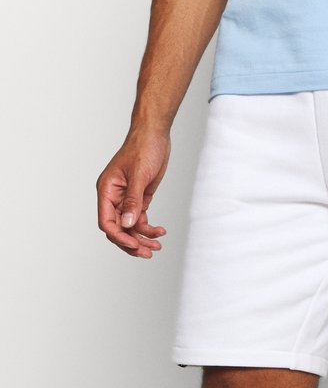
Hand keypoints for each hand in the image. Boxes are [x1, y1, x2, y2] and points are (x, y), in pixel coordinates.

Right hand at [96, 128, 170, 257]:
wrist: (155, 134)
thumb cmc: (143, 148)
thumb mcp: (139, 176)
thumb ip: (133, 201)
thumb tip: (127, 225)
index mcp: (106, 190)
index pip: (106, 222)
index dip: (119, 236)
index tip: (134, 245)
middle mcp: (113, 197)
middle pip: (118, 229)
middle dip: (131, 242)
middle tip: (148, 253)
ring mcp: (126, 199)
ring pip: (129, 227)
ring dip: (142, 239)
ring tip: (157, 247)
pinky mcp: (139, 199)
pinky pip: (140, 220)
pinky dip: (149, 228)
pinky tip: (161, 231)